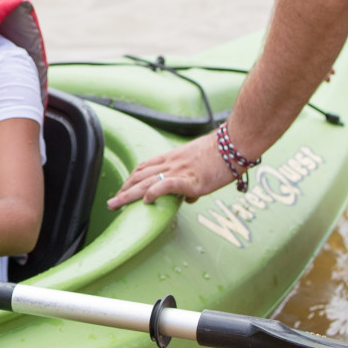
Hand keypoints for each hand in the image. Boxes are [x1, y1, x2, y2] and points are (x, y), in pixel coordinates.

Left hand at [107, 134, 234, 208]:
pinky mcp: (190, 180)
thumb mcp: (202, 166)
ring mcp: (179, 171)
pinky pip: (167, 185)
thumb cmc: (223, 154)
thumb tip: (189, 198)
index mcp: (173, 157)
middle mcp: (171, 163)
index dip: (131, 179)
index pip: (144, 167)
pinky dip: (154, 192)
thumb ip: (191, 180)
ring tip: (116, 204)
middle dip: (123, 189)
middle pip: (140, 175)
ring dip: (128, 194)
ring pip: (146, 181)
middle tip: (111, 203)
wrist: (235, 143)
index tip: (123, 189)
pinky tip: (145, 201)